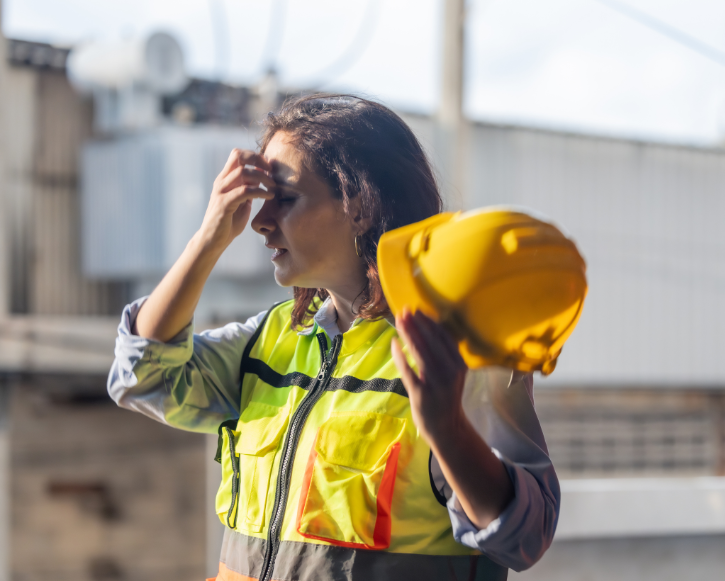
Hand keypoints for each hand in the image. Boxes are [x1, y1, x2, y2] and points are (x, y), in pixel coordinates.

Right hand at [197, 148, 275, 251]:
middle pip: (238, 156)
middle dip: (258, 159)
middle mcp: (221, 182)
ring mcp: (221, 192)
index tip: (269, 166)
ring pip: (243, 172)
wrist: (213, 241)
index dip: (255, 156)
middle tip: (272, 171)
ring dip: (262, 177)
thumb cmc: (228, 222)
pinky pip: (244, 191)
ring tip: (273, 186)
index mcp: (225, 179)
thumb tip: (261, 174)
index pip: (238, 155)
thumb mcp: (242, 201)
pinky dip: (260, 191)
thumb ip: (249, 188)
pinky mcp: (224, 204)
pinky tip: (269, 196)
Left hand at [391, 308, 467, 444]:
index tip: (417, 310)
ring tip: (399, 320)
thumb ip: (446, 354)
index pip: (443, 337)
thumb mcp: (454, 373)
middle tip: (404, 311)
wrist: (447, 427)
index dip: (429, 322)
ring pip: (419, 352)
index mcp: (459, 364)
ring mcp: (435, 383)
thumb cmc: (447, 396)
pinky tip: (394, 342)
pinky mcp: (420, 393)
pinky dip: (399, 354)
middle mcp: (449, 372)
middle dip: (416, 324)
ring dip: (407, 333)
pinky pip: (407, 369)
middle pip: (430, 341)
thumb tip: (429, 328)